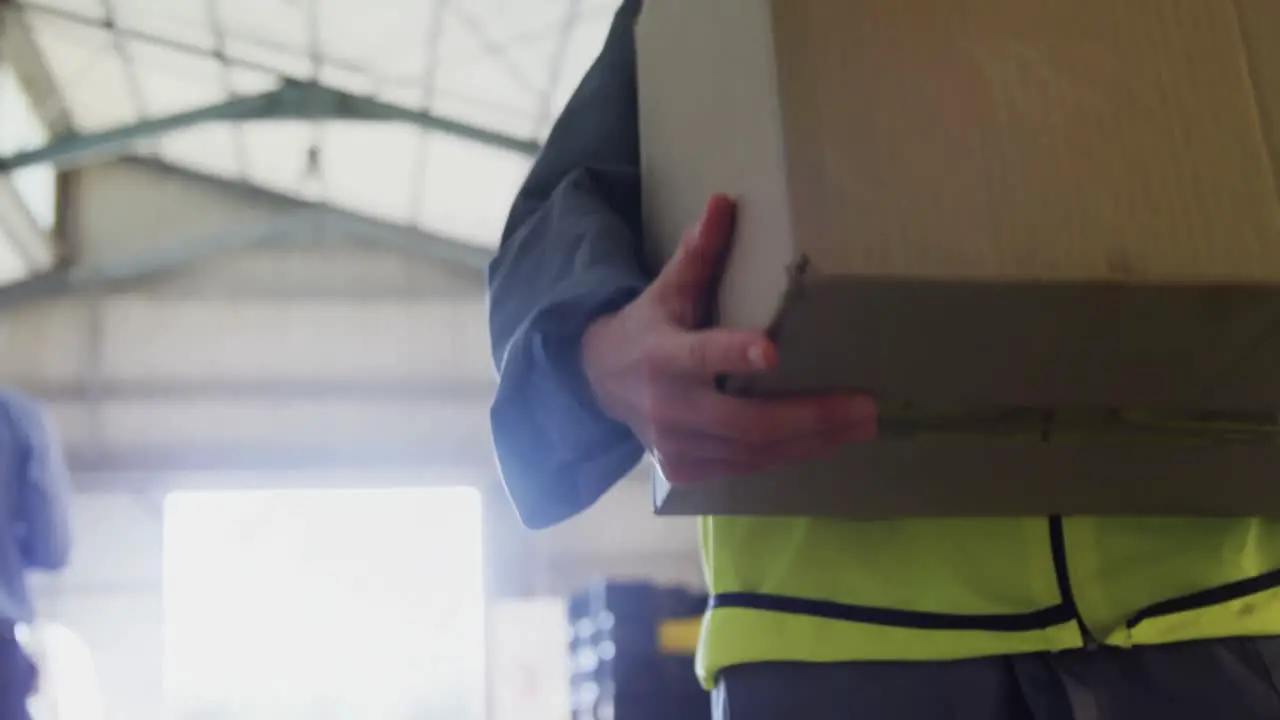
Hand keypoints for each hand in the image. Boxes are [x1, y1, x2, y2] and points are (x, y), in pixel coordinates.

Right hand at [581, 194, 876, 484]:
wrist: (601, 383)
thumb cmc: (648, 327)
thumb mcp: (667, 289)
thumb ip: (698, 254)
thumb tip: (724, 201)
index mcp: (662, 355)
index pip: (700, 354)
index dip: (732, 355)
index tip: (770, 351)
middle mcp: (669, 407)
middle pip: (743, 421)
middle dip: (807, 417)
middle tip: (863, 407)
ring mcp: (676, 445)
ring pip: (752, 451)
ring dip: (811, 441)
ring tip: (860, 425)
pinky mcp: (686, 469)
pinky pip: (746, 466)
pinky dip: (788, 455)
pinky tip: (827, 442)